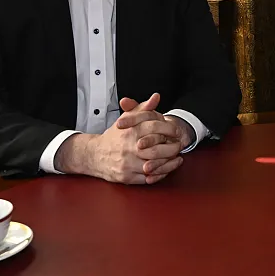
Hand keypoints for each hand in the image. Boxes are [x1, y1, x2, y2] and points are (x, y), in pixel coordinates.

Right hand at [55, 93, 183, 183]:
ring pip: (155, 165)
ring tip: (177, 158)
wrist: (95, 155)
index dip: (169, 130)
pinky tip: (167, 168)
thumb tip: (156, 97)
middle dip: (172, 148)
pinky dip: (160, 174)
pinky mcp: (127, 177)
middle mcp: (129, 148)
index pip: (155, 128)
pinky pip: (149, 178)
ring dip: (169, 163)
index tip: (176, 132)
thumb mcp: (127, 119)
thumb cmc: (114, 137)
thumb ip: (143, 108)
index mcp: (130, 132)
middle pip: (158, 149)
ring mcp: (128, 164)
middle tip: (179, 146)